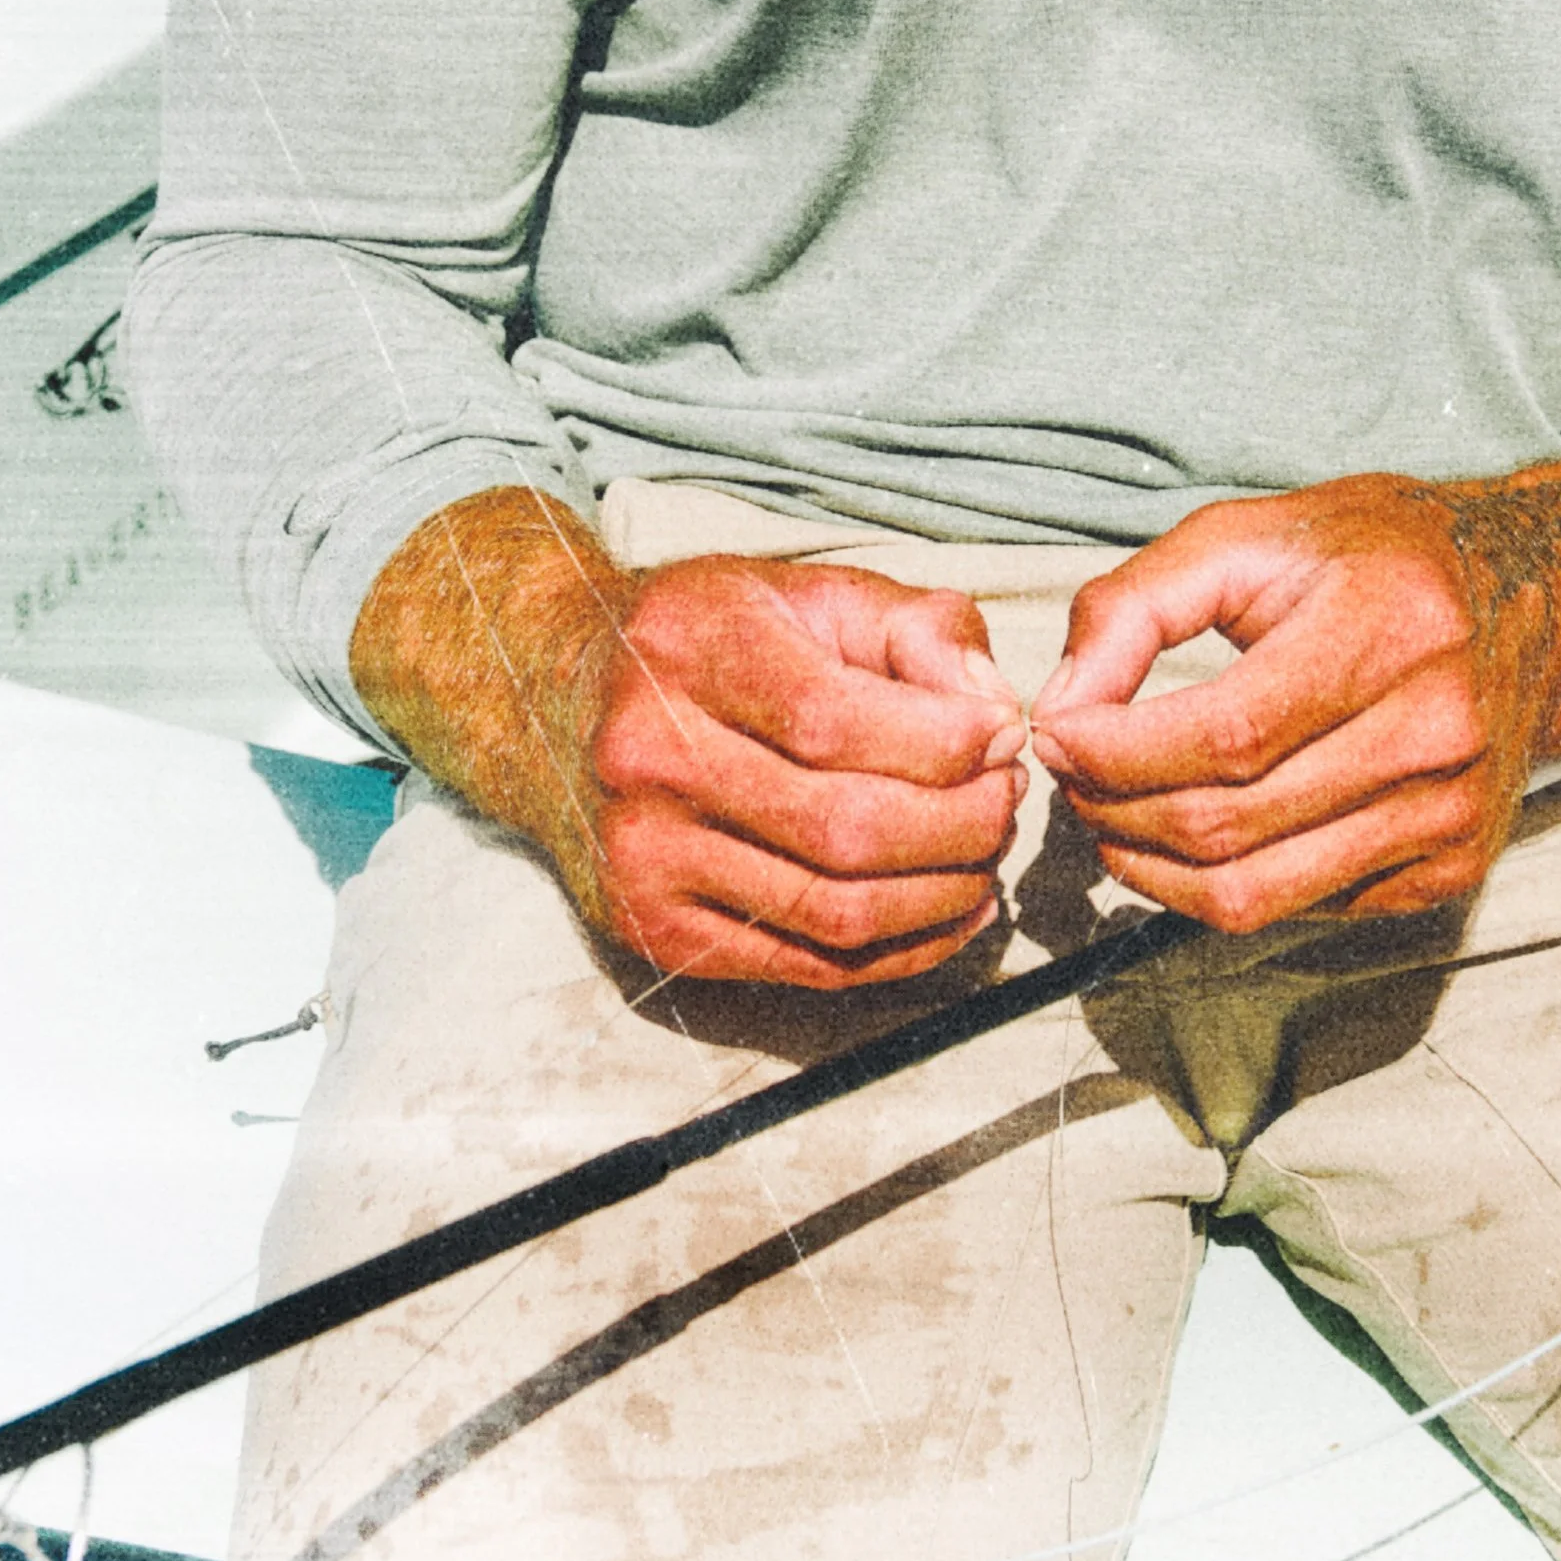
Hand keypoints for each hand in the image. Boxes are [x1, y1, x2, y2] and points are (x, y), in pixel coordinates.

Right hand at [350, 488, 1026, 987]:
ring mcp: (644, 858)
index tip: (1002, 735)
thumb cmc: (712, 640)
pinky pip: (809, 966)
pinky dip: (905, 950)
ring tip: (986, 852)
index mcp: (689, 652)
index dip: (944, 741)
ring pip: (837, 911)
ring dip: (947, 892)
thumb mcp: (811, 594)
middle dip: (965, 822)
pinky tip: (950, 907)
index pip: (834, 721)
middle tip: (1008, 797)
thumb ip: (917, 630)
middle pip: (848, 828)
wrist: (552, 699)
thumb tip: (992, 709)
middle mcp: (650, 759)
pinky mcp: (653, 933)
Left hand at [1029, 427, 1560, 936]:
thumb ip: (1137, 604)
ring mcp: (1448, 816)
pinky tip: (1199, 831)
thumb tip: (1058, 704)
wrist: (1533, 601)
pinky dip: (1223, 884)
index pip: (1227, 736)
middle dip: (1115, 810)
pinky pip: (1300, 909)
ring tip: (1113, 812)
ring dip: (1151, 868)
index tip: (1055, 733)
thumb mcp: (1251, 535)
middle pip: (1228, 826)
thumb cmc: (1376, 558)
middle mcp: (1432, 735)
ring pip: (1253, 896)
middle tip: (1072, 774)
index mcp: (1387, 631)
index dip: (1117, 751)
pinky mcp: (1449, 871)